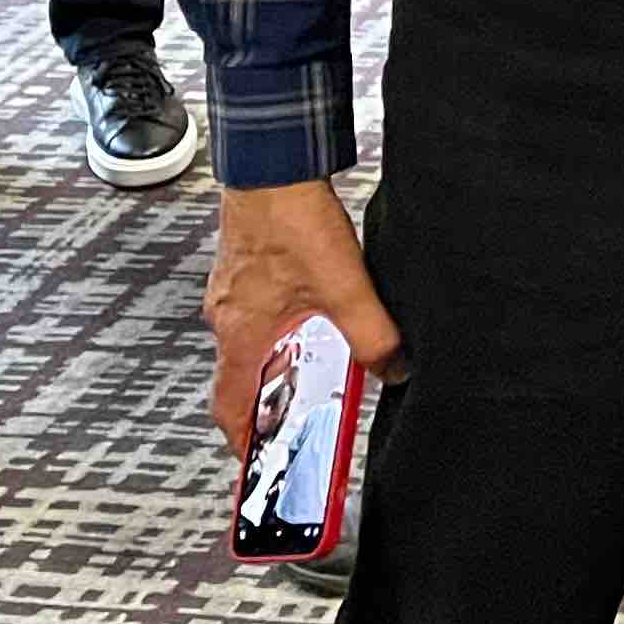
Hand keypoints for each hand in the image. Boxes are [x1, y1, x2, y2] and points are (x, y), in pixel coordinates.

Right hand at [203, 180, 405, 454]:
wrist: (273, 164)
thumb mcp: (345, 288)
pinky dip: (280, 323)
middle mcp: (227, 317)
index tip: (259, 460)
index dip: (244, 440)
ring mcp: (232, 291)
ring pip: (251, 340)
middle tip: (299, 411)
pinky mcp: (244, 267)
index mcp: (241, 335)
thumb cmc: (290, 218)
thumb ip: (373, 336)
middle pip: (240, 377)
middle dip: (269, 399)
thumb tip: (395, 368)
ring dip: (278, 357)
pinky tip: (311, 311)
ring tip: (316, 361)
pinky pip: (257, 310)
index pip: (229, 408)